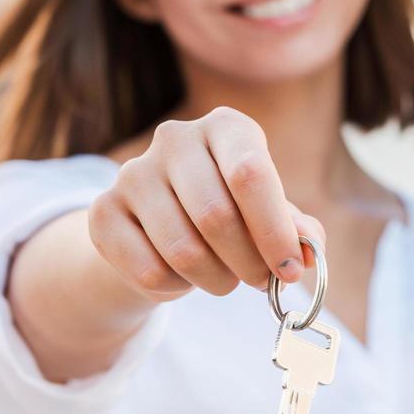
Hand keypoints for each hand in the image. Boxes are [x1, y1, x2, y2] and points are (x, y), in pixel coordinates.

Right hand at [87, 107, 322, 301]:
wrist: (158, 227)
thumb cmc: (229, 214)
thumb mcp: (268, 214)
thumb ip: (296, 230)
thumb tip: (309, 251)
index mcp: (225, 126)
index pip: (250, 174)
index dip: (275, 230)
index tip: (290, 270)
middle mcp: (176, 138)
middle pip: (216, 215)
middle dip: (248, 263)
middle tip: (260, 281)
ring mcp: (133, 172)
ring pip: (184, 250)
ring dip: (216, 280)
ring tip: (224, 279)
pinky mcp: (103, 211)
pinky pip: (149, 270)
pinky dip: (176, 287)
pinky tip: (180, 276)